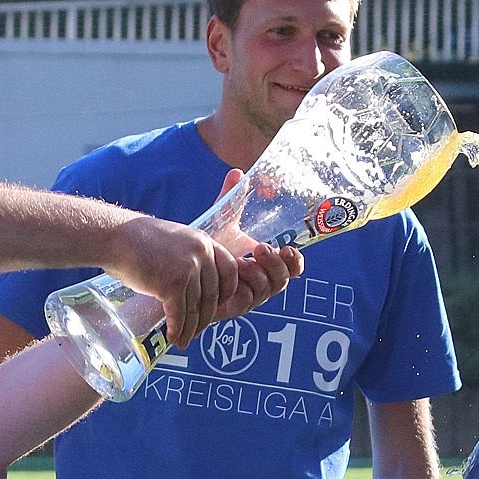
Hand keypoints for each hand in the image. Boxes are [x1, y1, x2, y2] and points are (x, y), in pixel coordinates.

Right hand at [107, 213, 239, 348]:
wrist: (116, 237)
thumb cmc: (138, 240)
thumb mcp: (175, 241)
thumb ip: (190, 258)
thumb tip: (193, 285)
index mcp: (204, 242)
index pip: (230, 271)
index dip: (227, 292)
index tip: (218, 306)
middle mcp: (201, 254)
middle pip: (212, 295)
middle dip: (205, 319)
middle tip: (197, 331)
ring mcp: (189, 269)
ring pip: (195, 308)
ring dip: (190, 329)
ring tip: (184, 341)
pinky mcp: (172, 284)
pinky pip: (179, 314)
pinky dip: (177, 330)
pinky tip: (173, 337)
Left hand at [206, 168, 300, 321]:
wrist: (182, 264)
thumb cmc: (209, 245)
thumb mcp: (223, 221)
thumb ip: (231, 199)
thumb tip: (237, 172)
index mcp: (266, 263)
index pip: (292, 266)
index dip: (295, 260)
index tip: (289, 248)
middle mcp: (261, 281)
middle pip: (284, 279)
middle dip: (277, 264)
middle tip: (262, 248)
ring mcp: (248, 295)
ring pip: (268, 290)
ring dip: (261, 273)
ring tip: (246, 260)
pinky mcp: (232, 307)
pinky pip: (248, 301)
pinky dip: (245, 286)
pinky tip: (236, 272)